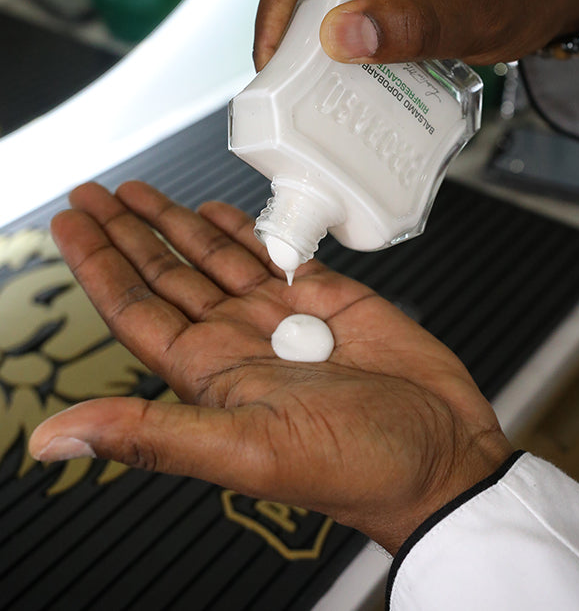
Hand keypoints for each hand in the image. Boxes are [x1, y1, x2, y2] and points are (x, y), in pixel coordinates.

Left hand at [29, 181, 512, 553]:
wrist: (441, 454)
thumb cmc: (358, 467)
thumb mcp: (251, 452)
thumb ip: (157, 436)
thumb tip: (56, 438)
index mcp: (211, 375)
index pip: (136, 309)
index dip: (99, 265)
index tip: (72, 223)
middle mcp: (238, 341)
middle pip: (166, 274)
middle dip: (128, 232)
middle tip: (95, 193)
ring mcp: (282, 316)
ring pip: (213, 257)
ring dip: (175, 223)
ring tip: (140, 191)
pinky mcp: (326, 297)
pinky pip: (272, 253)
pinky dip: (242, 229)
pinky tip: (216, 211)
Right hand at [254, 0, 578, 69]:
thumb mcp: (469, 11)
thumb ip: (408, 24)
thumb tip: (338, 38)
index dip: (274, 20)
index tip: (270, 71)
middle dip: (287, 40)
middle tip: (288, 93)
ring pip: (320, 5)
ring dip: (313, 49)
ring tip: (311, 93)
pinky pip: (347, 15)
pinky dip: (342, 49)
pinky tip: (348, 81)